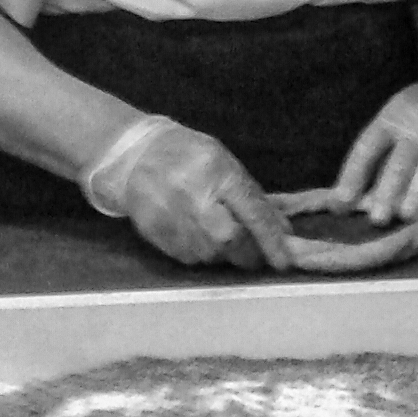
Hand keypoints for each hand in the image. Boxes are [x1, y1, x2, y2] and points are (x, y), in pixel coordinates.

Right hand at [106, 120, 293, 271]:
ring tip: (216, 229)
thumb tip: (281, 230)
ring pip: (214, 255)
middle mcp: (195, 201)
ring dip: (226, 251)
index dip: (271, 240)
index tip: (284, 262)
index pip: (252, 214)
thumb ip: (251, 196)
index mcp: (217, 174)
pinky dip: (204, 251)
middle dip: (249, 251)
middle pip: (233, 242)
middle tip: (252, 246)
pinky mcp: (161, 240)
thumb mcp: (224, 162)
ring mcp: (175, 223)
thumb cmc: (186, 155)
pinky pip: (194, 258)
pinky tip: (197, 232)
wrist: (133, 158)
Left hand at [332, 70, 417, 222]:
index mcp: (389, 122)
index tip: (340, 203)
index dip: (352, 176)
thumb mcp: (395, 122)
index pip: (366, 149)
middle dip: (386, 191)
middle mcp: (414, 129)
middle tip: (377, 218)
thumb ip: (377, 157)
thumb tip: (347, 198)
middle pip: (398, 163)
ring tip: (409, 215)